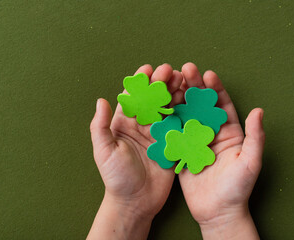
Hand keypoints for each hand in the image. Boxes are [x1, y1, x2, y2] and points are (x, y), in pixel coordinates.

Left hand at [88, 64, 183, 239]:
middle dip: (161, 83)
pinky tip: (193, 100)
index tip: (148, 69)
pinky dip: (186, 111)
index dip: (140, 82)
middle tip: (171, 71)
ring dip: (175, 93)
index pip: (133, 98)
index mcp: (124, 124)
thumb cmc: (116, 178)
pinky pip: (179, 124)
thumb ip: (100, 127)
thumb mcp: (104, 152)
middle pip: (153, 99)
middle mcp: (143, 126)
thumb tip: (101, 101)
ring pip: (167, 108)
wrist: (136, 202)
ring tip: (184, 80)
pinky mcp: (172, 144)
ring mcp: (159, 134)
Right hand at [178, 63, 264, 238]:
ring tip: (170, 82)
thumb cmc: (238, 189)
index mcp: (229, 132)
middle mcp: (211, 133)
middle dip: (194, 86)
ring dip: (179, 98)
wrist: (217, 212)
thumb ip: (255, 137)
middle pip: (202, 104)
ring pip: (186, 114)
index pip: (222, 104)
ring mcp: (195, 141)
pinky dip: (167, 119)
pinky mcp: (182, 151)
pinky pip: (175, 132)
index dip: (215, 88)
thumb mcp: (250, 162)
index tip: (207, 74)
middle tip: (185, 69)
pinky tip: (159, 106)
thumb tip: (259, 110)